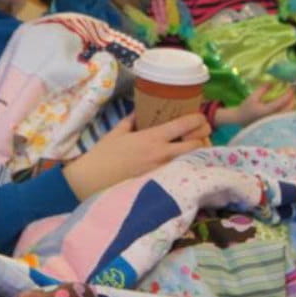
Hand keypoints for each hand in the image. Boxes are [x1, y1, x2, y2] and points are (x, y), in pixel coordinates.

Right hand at [62, 112, 210, 199]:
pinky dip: (187, 166)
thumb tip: (139, 112)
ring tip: (194, 149)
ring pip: (193, 160)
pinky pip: (181, 172)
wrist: (92, 180)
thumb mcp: (117, 132)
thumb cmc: (103, 154)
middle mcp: (162, 154)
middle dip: (203, 137)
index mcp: (153, 137)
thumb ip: (131, 121)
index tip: (200, 118)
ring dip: (197, 153)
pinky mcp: (160, 184)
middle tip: (201, 134)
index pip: (185, 125)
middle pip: (197, 144)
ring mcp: (163, 170)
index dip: (198, 119)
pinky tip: (184, 164)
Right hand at [215, 84, 295, 126]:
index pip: (282, 102)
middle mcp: (272, 117)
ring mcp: (274, 122)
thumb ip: (262, 89)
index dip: (289, 94)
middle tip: (293, 91)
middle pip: (289, 109)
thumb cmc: (245, 109)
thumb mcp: (252, 97)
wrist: (239, 120)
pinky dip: (288, 110)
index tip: (292, 87)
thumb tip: (273, 82)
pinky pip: (284, 116)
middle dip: (293, 99)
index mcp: (267, 111)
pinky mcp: (274, 123)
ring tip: (292, 98)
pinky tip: (287, 105)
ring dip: (292, 105)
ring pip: (288, 114)